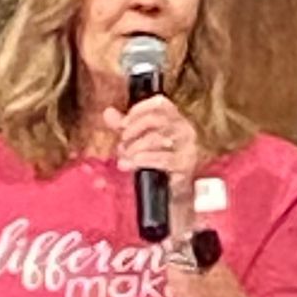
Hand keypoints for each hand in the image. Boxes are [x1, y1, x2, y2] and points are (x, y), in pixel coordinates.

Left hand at [98, 93, 200, 233]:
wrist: (173, 192)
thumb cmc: (158, 163)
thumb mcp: (139, 141)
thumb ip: (125, 126)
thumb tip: (108, 113)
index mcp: (176, 119)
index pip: (161, 104)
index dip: (139, 110)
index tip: (123, 124)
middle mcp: (185, 130)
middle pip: (156, 120)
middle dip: (133, 131)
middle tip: (122, 144)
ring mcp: (187, 148)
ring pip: (156, 139)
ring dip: (134, 148)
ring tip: (124, 157)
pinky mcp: (185, 165)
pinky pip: (162, 158)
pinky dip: (143, 160)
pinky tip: (132, 163)